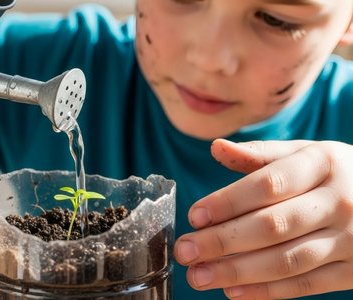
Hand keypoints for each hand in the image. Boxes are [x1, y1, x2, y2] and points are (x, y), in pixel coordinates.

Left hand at [174, 139, 352, 298]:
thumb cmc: (331, 173)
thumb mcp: (305, 153)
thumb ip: (260, 154)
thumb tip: (216, 147)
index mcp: (322, 164)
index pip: (268, 184)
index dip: (228, 202)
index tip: (195, 216)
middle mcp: (338, 201)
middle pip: (272, 226)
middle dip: (222, 241)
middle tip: (185, 251)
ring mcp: (350, 239)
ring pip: (285, 261)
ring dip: (237, 271)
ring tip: (199, 276)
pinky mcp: (352, 270)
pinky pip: (305, 285)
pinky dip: (266, 291)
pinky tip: (232, 291)